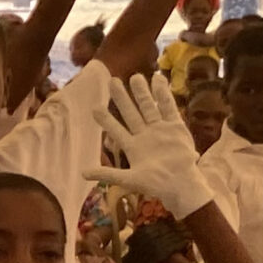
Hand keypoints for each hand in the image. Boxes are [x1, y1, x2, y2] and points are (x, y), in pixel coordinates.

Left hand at [88, 72, 213, 216]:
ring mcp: (160, 130)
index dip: (106, 119)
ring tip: (134, 76)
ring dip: (142, 93)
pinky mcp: (176, 127)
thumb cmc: (156, 184)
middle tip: (112, 81)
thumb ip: (107, 174)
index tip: (95, 107)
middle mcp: (145, 135)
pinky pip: (169, 107)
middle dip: (122, 98)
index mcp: (133, 147)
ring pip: (149, 107)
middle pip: (131, 113)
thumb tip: (82, 173)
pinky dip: (164, 94)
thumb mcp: (129, 180)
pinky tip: (158, 79)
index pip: (116, 129)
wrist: (181, 185)